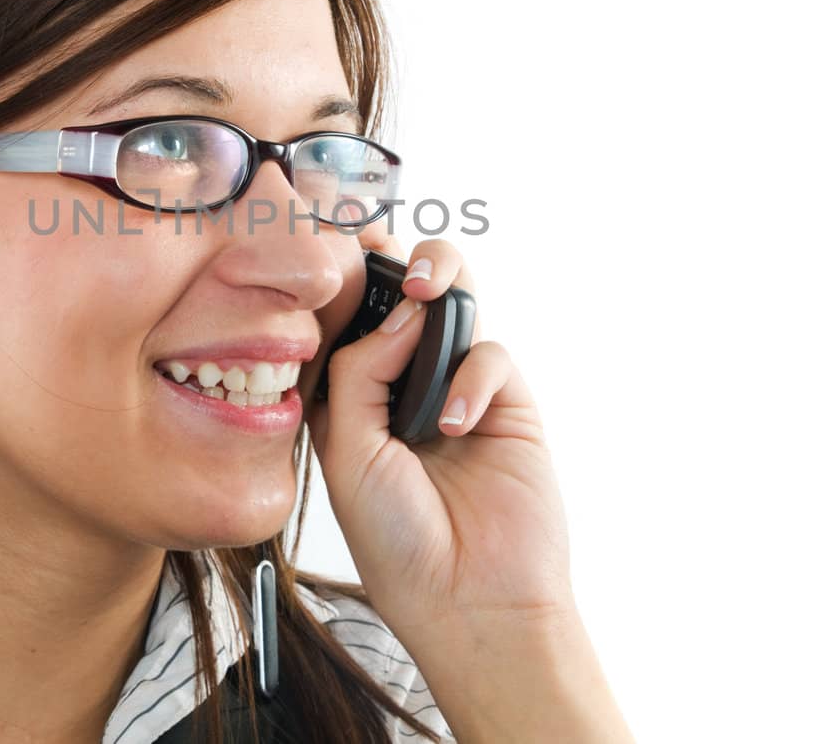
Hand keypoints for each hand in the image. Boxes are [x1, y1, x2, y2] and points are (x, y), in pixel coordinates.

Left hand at [304, 233, 576, 637]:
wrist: (466, 600)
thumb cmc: (395, 539)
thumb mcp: (347, 450)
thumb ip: (361, 372)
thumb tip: (402, 308)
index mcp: (354, 395)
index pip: (350, 317)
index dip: (343, 278)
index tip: (331, 238)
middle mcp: (406, 384)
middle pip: (408, 295)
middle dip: (399, 258)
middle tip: (386, 250)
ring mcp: (459, 389)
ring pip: (457, 303)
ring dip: (441, 278)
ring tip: (425, 290)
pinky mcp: (507, 404)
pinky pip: (490, 355)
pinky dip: (471, 376)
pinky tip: (456, 424)